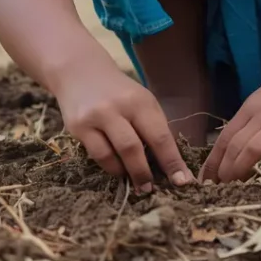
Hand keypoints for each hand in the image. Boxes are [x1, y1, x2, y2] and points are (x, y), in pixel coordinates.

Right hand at [55, 60, 194, 191]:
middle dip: (145, 173)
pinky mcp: (77, 127)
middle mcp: (118, 107)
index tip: (183, 182)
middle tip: (152, 190)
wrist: (80, 70)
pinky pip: (97, 155)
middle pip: (135, 148)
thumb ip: (152, 126)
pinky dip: (110, 166)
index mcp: (140, 101)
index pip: (160, 136)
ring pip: (114, 155)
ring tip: (136, 183)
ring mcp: (96, 117)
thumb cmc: (118, 90)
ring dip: (127, 174)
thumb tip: (168, 162)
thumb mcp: (141, 100)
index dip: (172, 162)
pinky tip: (117, 169)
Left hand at [200, 63, 260, 182]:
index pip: (227, 137)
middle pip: (238, 145)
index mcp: (253, 106)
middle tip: (221, 191)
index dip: (214, 162)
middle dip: (226, 171)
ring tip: (239, 189)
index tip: (205, 182)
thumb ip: (248, 123)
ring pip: (257, 149)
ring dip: (243, 172)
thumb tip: (226, 155)